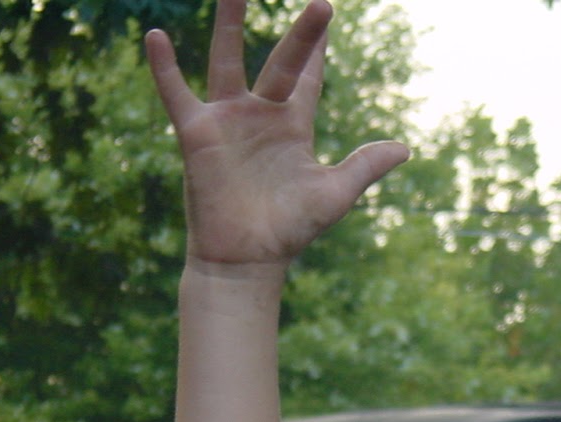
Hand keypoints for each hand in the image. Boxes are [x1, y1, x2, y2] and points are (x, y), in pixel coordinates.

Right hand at [145, 0, 409, 269]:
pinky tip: (155, 37)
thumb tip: (406, 148)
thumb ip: (366, 167)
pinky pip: (176, 93)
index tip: (326, 13)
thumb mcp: (335, 193)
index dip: (319, 50)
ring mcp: (228, 120)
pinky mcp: (197, 133)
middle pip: (283, 63)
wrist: (249, 257)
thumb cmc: (290, 228)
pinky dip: (164, 68)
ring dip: (229, 25)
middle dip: (302, 35)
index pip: (309, 79)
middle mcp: (260, 115)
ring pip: (227, 61)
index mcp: (293, 126)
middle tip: (323, 3)